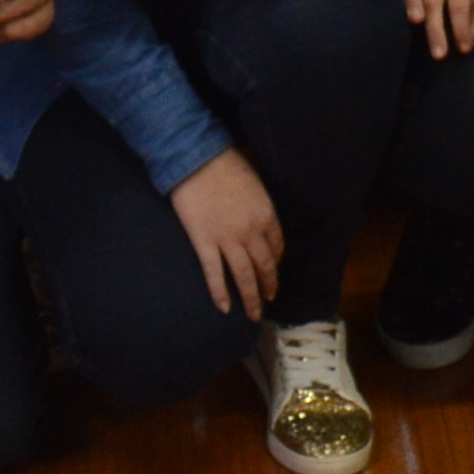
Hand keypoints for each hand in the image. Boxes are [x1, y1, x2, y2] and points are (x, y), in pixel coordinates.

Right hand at [170, 146, 284, 317]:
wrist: (196, 159)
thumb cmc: (225, 163)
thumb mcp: (254, 181)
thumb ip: (259, 203)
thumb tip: (258, 216)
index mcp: (266, 214)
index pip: (277, 245)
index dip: (276, 261)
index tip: (273, 270)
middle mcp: (251, 231)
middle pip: (264, 266)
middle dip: (268, 286)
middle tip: (269, 299)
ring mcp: (228, 240)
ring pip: (244, 276)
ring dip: (251, 298)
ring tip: (253, 314)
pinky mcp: (204, 243)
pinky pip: (215, 274)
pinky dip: (220, 293)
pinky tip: (224, 308)